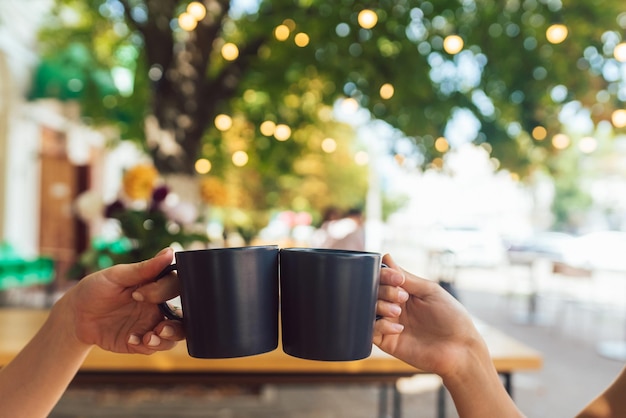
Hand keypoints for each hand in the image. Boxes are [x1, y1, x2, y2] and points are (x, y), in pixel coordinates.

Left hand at [52, 248, 184, 354]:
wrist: (75, 315)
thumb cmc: (96, 288)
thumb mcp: (117, 275)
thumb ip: (145, 268)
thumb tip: (170, 251)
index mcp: (156, 286)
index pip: (177, 287)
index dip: (163, 291)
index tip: (138, 294)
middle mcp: (158, 306)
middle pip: (184, 317)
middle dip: (177, 326)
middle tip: (160, 328)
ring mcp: (150, 325)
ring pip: (174, 336)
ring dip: (166, 339)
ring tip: (148, 338)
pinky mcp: (140, 342)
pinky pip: (153, 348)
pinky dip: (146, 346)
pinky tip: (130, 339)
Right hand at [374, 254, 483, 378]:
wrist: (460, 349)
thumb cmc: (451, 318)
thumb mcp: (430, 291)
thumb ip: (407, 277)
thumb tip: (386, 258)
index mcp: (404, 292)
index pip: (382, 278)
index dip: (384, 275)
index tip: (396, 278)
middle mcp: (394, 306)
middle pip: (373, 291)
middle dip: (384, 291)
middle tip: (402, 297)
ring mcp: (390, 324)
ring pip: (368, 309)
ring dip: (380, 306)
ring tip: (398, 312)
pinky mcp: (388, 342)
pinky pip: (371, 331)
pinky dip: (380, 326)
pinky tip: (399, 329)